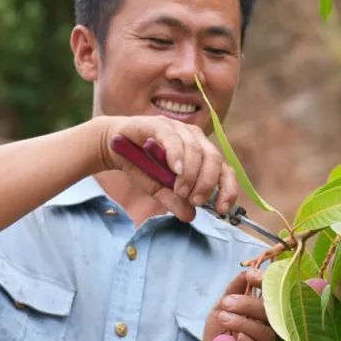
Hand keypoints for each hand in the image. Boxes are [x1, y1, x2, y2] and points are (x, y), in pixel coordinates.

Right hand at [94, 115, 237, 221]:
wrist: (113, 146)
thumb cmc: (141, 165)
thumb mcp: (159, 189)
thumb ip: (175, 200)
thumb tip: (190, 216)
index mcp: (202, 153)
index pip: (224, 170)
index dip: (228, 189)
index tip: (221, 209)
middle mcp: (195, 138)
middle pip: (214, 159)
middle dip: (208, 183)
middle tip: (195, 200)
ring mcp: (178, 128)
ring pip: (196, 150)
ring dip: (191, 174)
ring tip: (181, 191)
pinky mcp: (160, 124)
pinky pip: (173, 139)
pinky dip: (177, 155)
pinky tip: (175, 170)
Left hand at [203, 269, 279, 340]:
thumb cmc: (219, 337)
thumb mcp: (220, 309)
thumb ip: (232, 291)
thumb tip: (246, 271)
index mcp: (267, 313)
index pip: (275, 295)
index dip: (267, 284)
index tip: (251, 276)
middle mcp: (274, 329)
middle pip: (273, 314)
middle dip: (250, 304)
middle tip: (227, 302)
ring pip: (268, 334)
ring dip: (245, 323)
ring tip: (224, 318)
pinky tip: (238, 338)